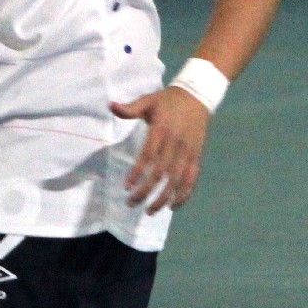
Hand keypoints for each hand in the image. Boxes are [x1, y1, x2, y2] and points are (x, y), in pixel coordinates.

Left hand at [110, 87, 208, 213]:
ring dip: (163, 198)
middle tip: (131, 203)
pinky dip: (183, 195)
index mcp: (162, 129)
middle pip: (161, 173)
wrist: (197, 96)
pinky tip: (172, 206)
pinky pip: (191, 179)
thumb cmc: (168, 101)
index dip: (137, 173)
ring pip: (176, 180)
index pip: (148, 156)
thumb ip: (130, 108)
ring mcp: (188, 152)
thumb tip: (110, 105)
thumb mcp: (148, 100)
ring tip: (149, 211)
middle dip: (146, 191)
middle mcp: (175, 143)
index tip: (126, 187)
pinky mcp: (196, 157)